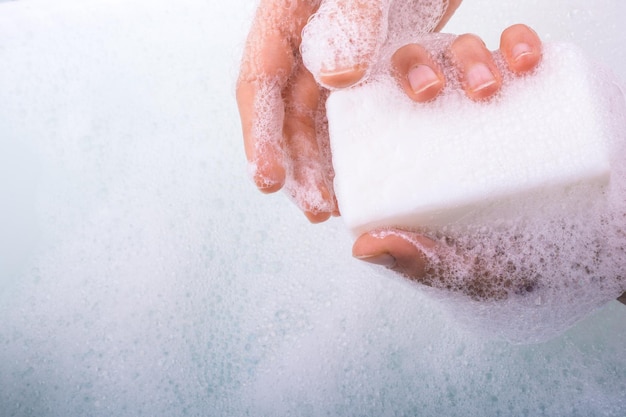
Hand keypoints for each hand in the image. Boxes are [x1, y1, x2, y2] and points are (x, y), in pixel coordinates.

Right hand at [236, 0, 460, 222]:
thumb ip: (350, 13)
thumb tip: (336, 80)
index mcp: (290, 15)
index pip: (260, 85)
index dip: (260, 136)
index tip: (267, 180)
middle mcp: (320, 38)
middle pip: (299, 114)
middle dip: (307, 164)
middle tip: (319, 206)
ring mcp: (362, 48)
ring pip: (345, 115)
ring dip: (355, 155)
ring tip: (360, 195)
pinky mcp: (400, 52)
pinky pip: (403, 92)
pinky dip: (422, 109)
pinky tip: (436, 126)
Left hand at [353, 24, 543, 300]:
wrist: (582, 251)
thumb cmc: (509, 259)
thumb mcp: (460, 268)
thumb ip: (417, 262)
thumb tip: (363, 247)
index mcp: (411, 153)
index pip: (373, 110)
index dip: (361, 96)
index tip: (374, 104)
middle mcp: (441, 118)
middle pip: (412, 70)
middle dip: (415, 67)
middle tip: (431, 92)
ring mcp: (483, 101)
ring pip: (461, 53)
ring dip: (468, 56)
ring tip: (488, 86)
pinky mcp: (527, 89)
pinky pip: (517, 50)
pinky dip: (520, 45)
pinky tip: (525, 60)